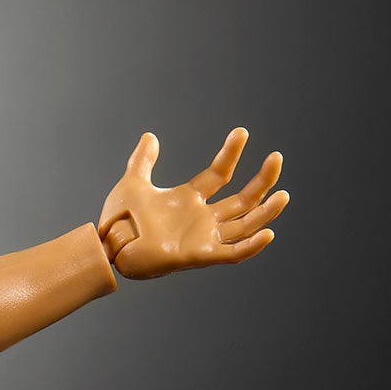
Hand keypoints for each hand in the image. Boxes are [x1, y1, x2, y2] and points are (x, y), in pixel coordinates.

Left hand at [97, 130, 287, 279]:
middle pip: (242, 200)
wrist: (106, 246)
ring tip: (283, 195)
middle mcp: (200, 219)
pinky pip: (231, 254)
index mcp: (188, 200)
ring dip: (265, 212)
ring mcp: (202, 238)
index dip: (231, 154)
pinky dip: (250, 247)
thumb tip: (149, 136)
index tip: (241, 133)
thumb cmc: (118, 221)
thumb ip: (143, 161)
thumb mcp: (132, 184)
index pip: (219, 174)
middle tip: (277, 158)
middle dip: (262, 181)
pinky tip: (268, 233)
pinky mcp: (199, 256)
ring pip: (244, 225)